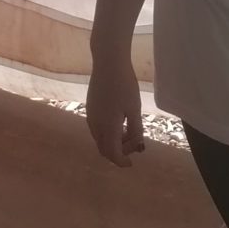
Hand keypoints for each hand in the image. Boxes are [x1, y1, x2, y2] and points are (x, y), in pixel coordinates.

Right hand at [85, 52, 146, 166]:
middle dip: (118, 152)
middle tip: (134, 145)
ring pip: (100, 139)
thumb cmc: (125, 85)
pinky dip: (108, 133)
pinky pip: (97, 129)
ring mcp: (91, 116)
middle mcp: (95, 125)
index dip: (121, 161)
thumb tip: (138, 147)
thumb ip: (135, 130)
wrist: (108, 63)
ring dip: (113, 142)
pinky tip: (119, 122)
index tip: (131, 164)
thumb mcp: (135, 109)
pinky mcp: (90, 109)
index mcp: (108, 127)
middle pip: (104, 149)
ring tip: (129, 132)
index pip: (112, 153)